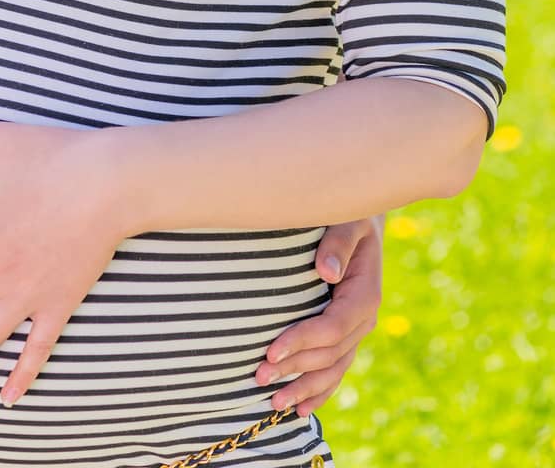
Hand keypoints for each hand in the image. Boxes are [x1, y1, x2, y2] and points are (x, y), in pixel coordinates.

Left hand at [254, 216, 382, 415]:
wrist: (361, 219)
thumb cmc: (348, 215)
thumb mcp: (346, 219)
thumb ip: (337, 242)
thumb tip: (326, 271)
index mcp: (364, 293)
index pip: (332, 327)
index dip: (302, 341)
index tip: (270, 350)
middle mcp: (363, 318)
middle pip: (328, 355)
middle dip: (294, 368)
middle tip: (258, 377)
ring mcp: (356, 331)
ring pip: (332, 370)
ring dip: (303, 388)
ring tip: (273, 404)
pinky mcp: (346, 335)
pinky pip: (336, 369)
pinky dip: (319, 391)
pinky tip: (300, 408)